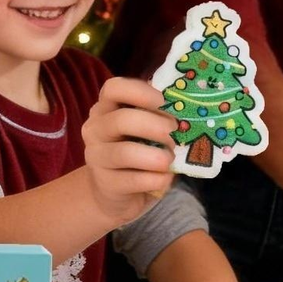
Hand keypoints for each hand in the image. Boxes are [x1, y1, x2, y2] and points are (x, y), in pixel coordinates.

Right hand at [81, 77, 176, 224]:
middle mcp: (95, 129)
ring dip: (157, 157)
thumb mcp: (144, 129)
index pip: (114, 88)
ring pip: (126, 153)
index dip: (140, 92)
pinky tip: (165, 178)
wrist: (114, 193)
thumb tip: (187, 107)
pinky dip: (157, 179)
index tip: (162, 101)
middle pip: (122, 119)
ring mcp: (96, 157)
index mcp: (105, 108)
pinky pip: (134, 180)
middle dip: (156, 126)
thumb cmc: (136, 152)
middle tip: (174, 135)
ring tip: (170, 160)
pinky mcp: (105, 183)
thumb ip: (157, 115)